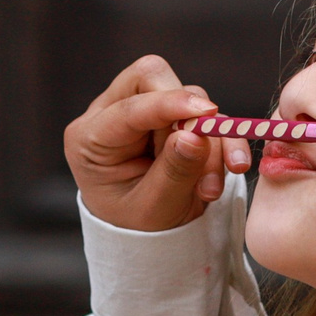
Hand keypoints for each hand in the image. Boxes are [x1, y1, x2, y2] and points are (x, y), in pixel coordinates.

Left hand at [65, 54, 251, 231]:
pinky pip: (202, 112)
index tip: (207, 112)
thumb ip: (174, 172)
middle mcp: (110, 115)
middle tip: (204, 157)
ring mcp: (142, 111)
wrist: (146, 239)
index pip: (129, 105)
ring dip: (210, 139)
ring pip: (187, 94)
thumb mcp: (155, 210)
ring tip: (210, 189)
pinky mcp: (169, 115)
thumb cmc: (138, 227)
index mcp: (90, 139)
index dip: (169, 104)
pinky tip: (226, 172)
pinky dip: (220, 140)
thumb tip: (197, 135)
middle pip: (152, 77)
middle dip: (188, 112)